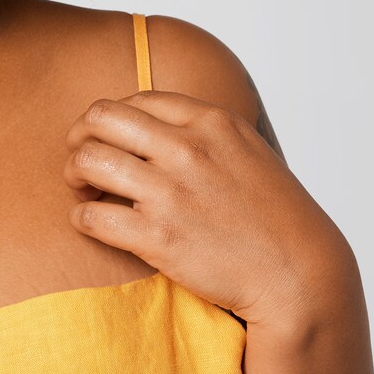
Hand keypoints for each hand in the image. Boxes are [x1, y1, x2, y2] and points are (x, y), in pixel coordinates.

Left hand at [63, 91, 349, 326]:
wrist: (299, 274)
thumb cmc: (276, 217)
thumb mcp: (248, 152)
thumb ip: (206, 132)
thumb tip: (163, 125)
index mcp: (210, 122)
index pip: (135, 99)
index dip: (110, 120)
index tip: (105, 140)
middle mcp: (188, 149)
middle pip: (100, 119)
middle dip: (79, 138)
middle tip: (81, 163)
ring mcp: (171, 193)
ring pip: (87, 162)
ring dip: (74, 176)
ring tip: (84, 194)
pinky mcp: (157, 237)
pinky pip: (91, 217)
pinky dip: (81, 218)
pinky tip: (91, 223)